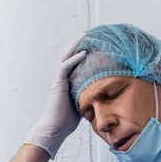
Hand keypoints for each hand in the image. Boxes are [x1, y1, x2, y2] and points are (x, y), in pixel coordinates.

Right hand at [24, 33, 87, 158]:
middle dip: (79, 44)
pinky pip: (65, 67)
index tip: (93, 44)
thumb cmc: (68, 121)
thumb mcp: (83, 105)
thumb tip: (105, 94)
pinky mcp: (58, 83)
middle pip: (70, 56)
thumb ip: (90, 96)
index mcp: (68, 82)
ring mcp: (59, 80)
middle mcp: (62, 78)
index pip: (76, 63)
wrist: (55, 128)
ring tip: (85, 35)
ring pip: (67, 57)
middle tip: (89, 33)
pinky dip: (74, 59)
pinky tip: (83, 53)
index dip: (83, 53)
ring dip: (76, 45)